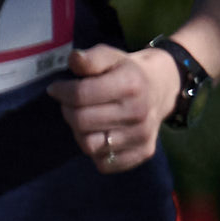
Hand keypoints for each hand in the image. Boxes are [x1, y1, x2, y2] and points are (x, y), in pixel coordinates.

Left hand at [58, 40, 190, 171]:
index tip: (57, 89)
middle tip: (73, 104)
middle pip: (80, 122)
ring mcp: (143, 135)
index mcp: (131, 85)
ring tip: (88, 119)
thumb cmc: (127, 72)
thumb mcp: (110, 57)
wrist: (162, 88)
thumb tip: (75, 60)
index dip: (61, 91)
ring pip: (89, 145)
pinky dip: (96, 152)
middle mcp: (139, 112)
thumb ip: (91, 58)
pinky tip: (101, 134)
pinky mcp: (144, 153)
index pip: (80, 95)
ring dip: (80, 133)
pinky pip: (104, 164)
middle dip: (69, 111)